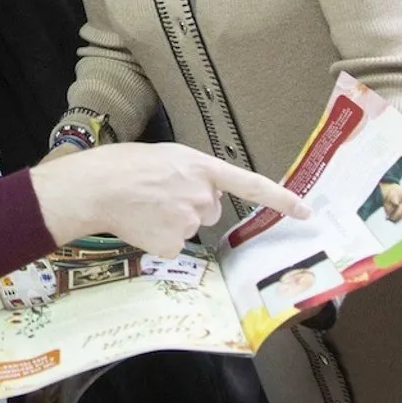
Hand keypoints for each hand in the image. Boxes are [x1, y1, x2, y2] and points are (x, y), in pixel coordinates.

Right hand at [28, 143, 308, 257]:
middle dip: (191, 205)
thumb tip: (205, 194)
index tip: (306, 212)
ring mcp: (188, 222)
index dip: (280, 199)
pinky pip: (173, 245)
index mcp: (201, 167)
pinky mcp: (173, 244)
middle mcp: (202, 195)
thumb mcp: (166, 157)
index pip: (251, 185)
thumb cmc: (123, 164)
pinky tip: (140, 224)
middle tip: (159, 195)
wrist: (95, 187)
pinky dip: (158, 238)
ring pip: (190, 227)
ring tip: (144, 206)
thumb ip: (193, 174)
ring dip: (172, 220)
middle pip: (210, 209)